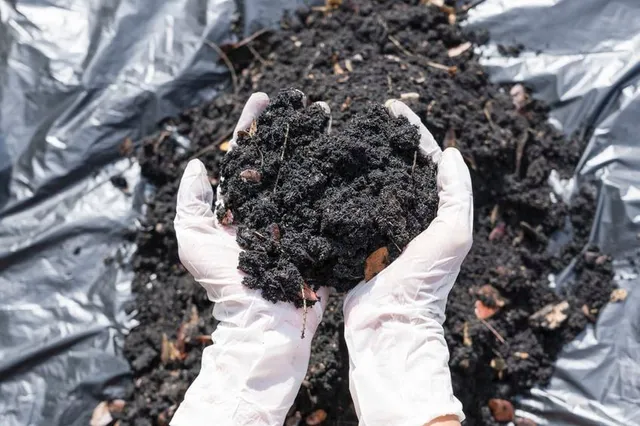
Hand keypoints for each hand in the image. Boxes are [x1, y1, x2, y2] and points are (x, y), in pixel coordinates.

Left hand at [171, 93, 328, 425]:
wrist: (264, 323)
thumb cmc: (227, 286)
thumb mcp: (195, 242)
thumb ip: (192, 203)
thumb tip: (198, 165)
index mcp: (240, 203)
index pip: (246, 154)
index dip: (254, 124)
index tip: (264, 98)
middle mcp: (270, 205)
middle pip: (282, 156)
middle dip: (294, 126)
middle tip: (310, 101)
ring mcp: (297, 217)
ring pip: (308, 171)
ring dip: (319, 142)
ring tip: (332, 117)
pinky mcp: (319, 233)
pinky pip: (329, 200)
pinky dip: (339, 176)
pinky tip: (349, 153)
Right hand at [343, 100, 472, 425]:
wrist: (388, 326)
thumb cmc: (425, 283)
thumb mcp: (453, 236)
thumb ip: (457, 195)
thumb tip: (453, 153)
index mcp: (431, 210)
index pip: (424, 158)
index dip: (410, 130)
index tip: (392, 106)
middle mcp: (404, 213)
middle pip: (392, 165)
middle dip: (379, 138)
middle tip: (359, 114)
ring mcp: (376, 226)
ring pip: (365, 182)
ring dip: (354, 158)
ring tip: (337, 133)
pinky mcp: (351, 240)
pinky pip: (342, 206)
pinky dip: (334, 186)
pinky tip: (320, 168)